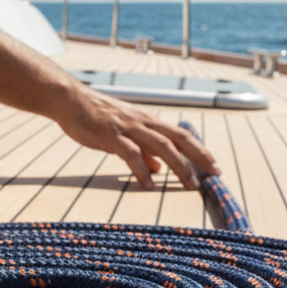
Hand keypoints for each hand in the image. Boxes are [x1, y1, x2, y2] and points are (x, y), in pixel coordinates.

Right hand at [55, 87, 220, 189]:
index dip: (200, 151)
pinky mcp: (112, 136)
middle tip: (215, 174)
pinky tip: (149, 186)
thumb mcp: (125, 132)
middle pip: (179, 139)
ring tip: (190, 184)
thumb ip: (143, 150)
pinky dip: (142, 171)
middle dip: (199, 157)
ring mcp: (128, 128)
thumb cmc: (97, 117)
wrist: (71, 101)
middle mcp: (144, 122)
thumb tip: (158, 168)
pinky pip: (131, 154)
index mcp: (149, 121)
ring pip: (162, 146)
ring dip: (179, 166)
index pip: (181, 136)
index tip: (214, 166)